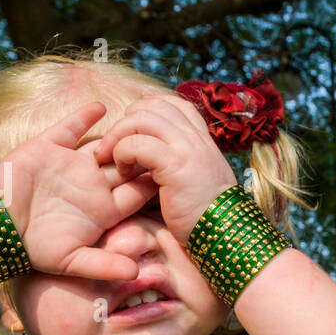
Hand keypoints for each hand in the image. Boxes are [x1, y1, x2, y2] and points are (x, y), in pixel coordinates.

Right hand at [0, 103, 158, 281]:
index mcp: (104, 210)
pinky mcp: (48, 148)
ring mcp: (72, 165)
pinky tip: (101, 106)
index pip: (139, 193)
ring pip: (106, 144)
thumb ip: (105, 265)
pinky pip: (71, 128)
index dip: (157, 183)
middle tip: (165, 141)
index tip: (176, 173)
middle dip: (147, 154)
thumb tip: (136, 272)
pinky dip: (85, 116)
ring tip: (142, 120)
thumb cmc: (33, 249)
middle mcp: (92, 185)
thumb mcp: (72, 261)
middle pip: (129, 165)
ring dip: (123, 133)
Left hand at [91, 94, 237, 244]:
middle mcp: (194, 137)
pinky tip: (121, 170)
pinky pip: (137, 144)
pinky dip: (121, 153)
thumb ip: (185, 158)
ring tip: (110, 157)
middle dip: (125, 121)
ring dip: (117, 135)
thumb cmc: (207, 211)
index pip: (171, 103)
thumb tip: (158, 152)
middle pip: (152, 106)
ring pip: (141, 119)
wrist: (225, 231)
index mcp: (201, 137)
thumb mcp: (200, 175)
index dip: (147, 109)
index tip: (134, 130)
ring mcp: (186, 147)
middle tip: (113, 145)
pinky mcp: (174, 165)